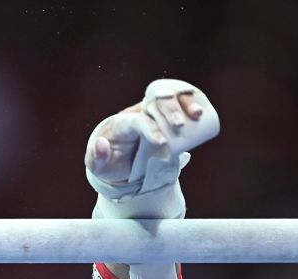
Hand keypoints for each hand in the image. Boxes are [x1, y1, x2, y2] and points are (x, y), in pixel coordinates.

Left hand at [85, 88, 208, 184]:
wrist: (120, 156)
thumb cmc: (110, 160)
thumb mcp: (98, 165)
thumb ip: (96, 158)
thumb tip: (101, 144)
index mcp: (123, 123)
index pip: (137, 120)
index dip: (149, 128)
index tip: (161, 142)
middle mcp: (139, 111)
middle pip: (155, 101)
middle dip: (169, 110)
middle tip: (180, 125)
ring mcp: (155, 110)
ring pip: (170, 95)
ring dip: (184, 101)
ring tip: (199, 114)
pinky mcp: (168, 113)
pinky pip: (180, 100)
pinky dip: (192, 100)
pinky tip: (201, 110)